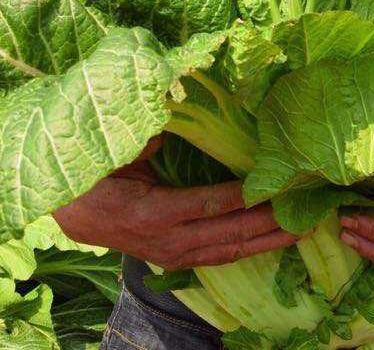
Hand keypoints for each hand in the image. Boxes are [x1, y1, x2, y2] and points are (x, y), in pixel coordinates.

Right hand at [53, 136, 298, 268]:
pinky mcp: (175, 258)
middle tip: (305, 211)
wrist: (68, 211)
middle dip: (269, 224)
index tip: (275, 186)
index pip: (208, 204)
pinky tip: (270, 241)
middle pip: (227, 233)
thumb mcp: (118, 152)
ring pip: (227, 251)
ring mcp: (171, 253)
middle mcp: (166, 239)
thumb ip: (151, 136)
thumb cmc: (94, 175)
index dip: (243, 197)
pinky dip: (246, 248)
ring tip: (301, 230)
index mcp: (152, 212)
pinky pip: (217, 256)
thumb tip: (182, 116)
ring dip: (265, 241)